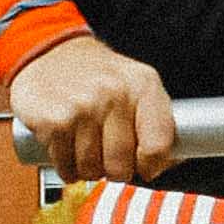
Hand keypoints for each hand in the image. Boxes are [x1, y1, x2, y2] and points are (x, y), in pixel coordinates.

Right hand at [10, 36, 175, 183]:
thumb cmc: (100, 76)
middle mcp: (115, 93)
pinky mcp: (54, 121)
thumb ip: (158, 123)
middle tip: (107, 155)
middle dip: (114, 170)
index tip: (143, 164)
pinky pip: (65, 167)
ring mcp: (83, 107)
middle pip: (121, 166)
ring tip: (86, 146)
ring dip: (87, 168)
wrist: (53, 54)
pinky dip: (66, 166)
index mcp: (144, 86)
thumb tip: (171, 161)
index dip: (151, 165)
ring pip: (91, 170)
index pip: (158, 146)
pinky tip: (67, 145)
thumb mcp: (138, 86)